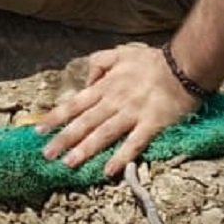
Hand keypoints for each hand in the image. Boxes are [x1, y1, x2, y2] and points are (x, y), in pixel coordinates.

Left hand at [35, 43, 200, 176]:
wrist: (185, 65)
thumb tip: (87, 82)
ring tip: (69, 164)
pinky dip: (121, 157)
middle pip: (85, 122)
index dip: (56, 117)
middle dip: (64, 139)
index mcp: (106, 86)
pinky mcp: (152, 124)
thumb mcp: (120, 53)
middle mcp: (115, 101)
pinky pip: (134, 143)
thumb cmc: (153, 61)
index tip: (39, 131)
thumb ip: (99, 63)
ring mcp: (133, 113)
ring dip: (85, 149)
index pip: (75, 104)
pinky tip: (108, 170)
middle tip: (46, 154)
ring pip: (104, 133)